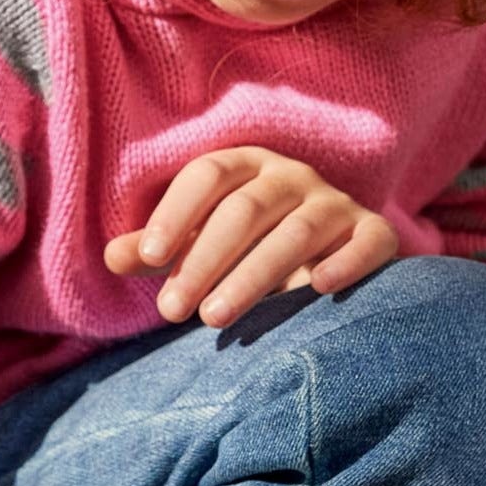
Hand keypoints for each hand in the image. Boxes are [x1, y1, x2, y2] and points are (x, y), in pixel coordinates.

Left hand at [104, 146, 398, 327]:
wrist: (330, 251)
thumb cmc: (247, 246)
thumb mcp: (198, 243)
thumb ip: (157, 250)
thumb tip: (110, 258)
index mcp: (245, 166)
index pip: (207, 175)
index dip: (176, 214)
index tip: (149, 260)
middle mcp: (292, 176)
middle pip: (246, 209)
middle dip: (205, 260)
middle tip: (172, 311)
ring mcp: (336, 203)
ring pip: (297, 232)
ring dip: (255, 275)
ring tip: (215, 319)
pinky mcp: (375, 233)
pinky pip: (368, 242)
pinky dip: (346, 263)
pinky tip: (317, 289)